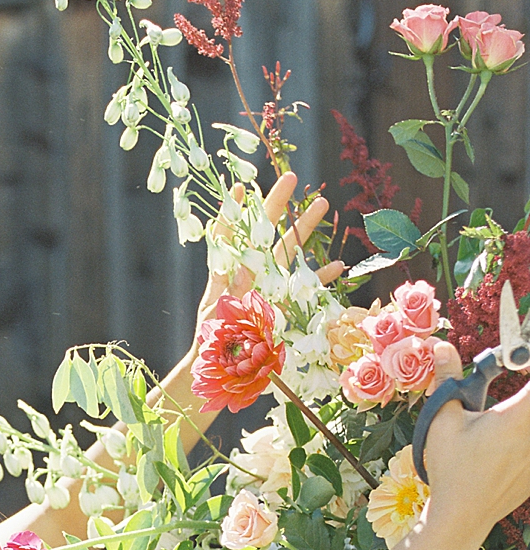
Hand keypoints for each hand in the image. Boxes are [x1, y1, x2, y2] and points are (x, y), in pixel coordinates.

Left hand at [195, 171, 345, 331]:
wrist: (220, 373)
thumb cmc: (212, 347)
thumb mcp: (218, 321)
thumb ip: (232, 299)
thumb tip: (244, 276)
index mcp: (225, 276)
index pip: (227, 237)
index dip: (232, 212)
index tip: (240, 186)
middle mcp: (247, 276)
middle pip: (262, 234)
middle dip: (276, 205)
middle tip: (292, 176)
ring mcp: (266, 288)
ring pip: (286, 252)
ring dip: (303, 230)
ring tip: (322, 204)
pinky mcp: (281, 306)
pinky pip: (303, 289)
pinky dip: (320, 278)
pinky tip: (337, 266)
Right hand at [422, 341, 529, 543]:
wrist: (463, 516)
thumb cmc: (451, 468)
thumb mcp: (443, 421)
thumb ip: (447, 380)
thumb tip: (443, 347)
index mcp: (518, 417)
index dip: (527, 362)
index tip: (518, 360)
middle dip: (520, 400)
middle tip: (513, 382)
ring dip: (519, 418)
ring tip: (498, 429)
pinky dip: (521, 440)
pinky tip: (502, 447)